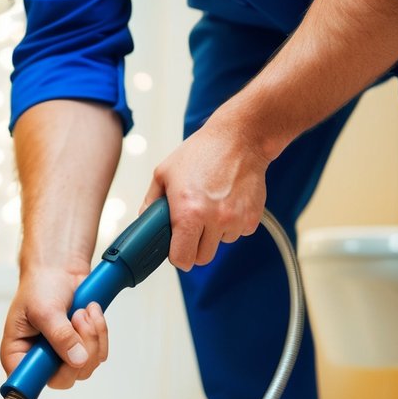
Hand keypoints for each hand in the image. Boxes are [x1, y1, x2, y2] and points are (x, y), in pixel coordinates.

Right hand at [1, 265, 109, 389]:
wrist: (59, 268)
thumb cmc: (40, 286)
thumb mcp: (45, 309)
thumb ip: (59, 336)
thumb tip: (77, 360)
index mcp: (17, 354)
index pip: (29, 382)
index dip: (46, 377)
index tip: (63, 362)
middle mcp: (39, 361)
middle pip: (65, 378)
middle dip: (80, 348)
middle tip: (78, 318)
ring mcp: (61, 357)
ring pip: (86, 367)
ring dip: (92, 336)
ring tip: (82, 311)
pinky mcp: (81, 349)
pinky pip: (99, 354)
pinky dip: (100, 332)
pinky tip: (91, 312)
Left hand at [142, 113, 269, 271]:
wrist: (240, 138)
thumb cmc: (202, 152)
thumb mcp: (165, 172)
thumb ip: (151, 201)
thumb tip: (145, 221)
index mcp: (188, 212)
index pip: (182, 259)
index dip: (177, 256)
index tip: (177, 247)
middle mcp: (213, 219)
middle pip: (202, 258)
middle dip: (195, 246)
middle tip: (193, 226)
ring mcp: (235, 220)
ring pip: (221, 244)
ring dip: (215, 233)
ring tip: (212, 206)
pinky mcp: (252, 218)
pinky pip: (238, 233)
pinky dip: (232, 224)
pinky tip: (228, 202)